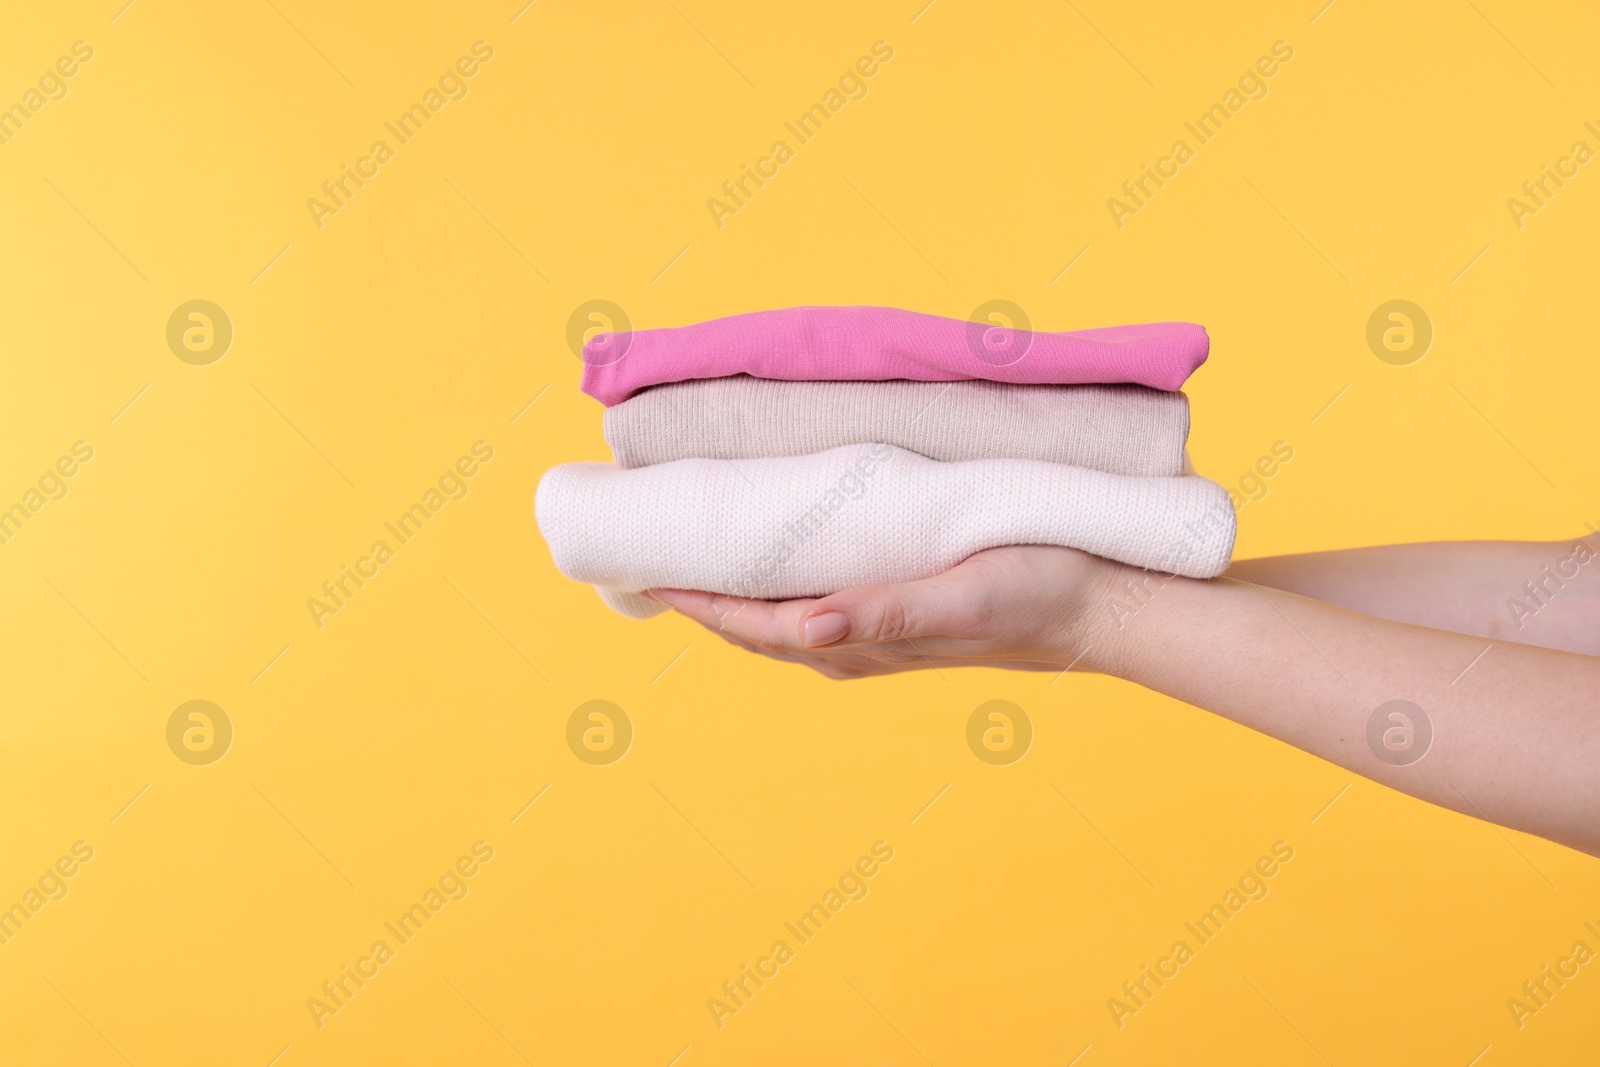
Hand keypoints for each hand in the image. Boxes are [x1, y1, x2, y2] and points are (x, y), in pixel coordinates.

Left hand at [647, 545, 1121, 678]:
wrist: (1097, 603)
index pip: (750, 624)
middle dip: (697, 594)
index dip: (692, 600)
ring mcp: (873, 629)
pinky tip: (771, 551)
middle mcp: (853, 643)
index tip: (643, 566)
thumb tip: (805, 628)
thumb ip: (885, 613)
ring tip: (692, 548)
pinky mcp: (896, 607)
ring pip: (778, 614)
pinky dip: (776, 578)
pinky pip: (814, 598)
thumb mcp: (960, 598)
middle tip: (647, 549)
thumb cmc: (1034, 592)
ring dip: (733, 588)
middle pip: (752, 624)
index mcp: (858, 641)